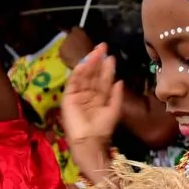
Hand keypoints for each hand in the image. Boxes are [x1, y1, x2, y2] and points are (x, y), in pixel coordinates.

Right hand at [61, 45, 123, 166]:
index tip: (111, 57)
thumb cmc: (102, 128)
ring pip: (84, 76)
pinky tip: (84, 64)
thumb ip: (116, 94)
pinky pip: (73, 82)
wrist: (89, 141)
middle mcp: (88, 94)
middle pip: (93, 74)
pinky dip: (78, 73)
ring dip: (89, 63)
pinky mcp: (68, 97)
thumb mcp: (114, 109)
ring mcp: (78, 95)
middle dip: (97, 61)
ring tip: (95, 52)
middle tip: (102, 47)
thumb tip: (120, 80)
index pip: (103, 79)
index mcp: (99, 97)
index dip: (107, 68)